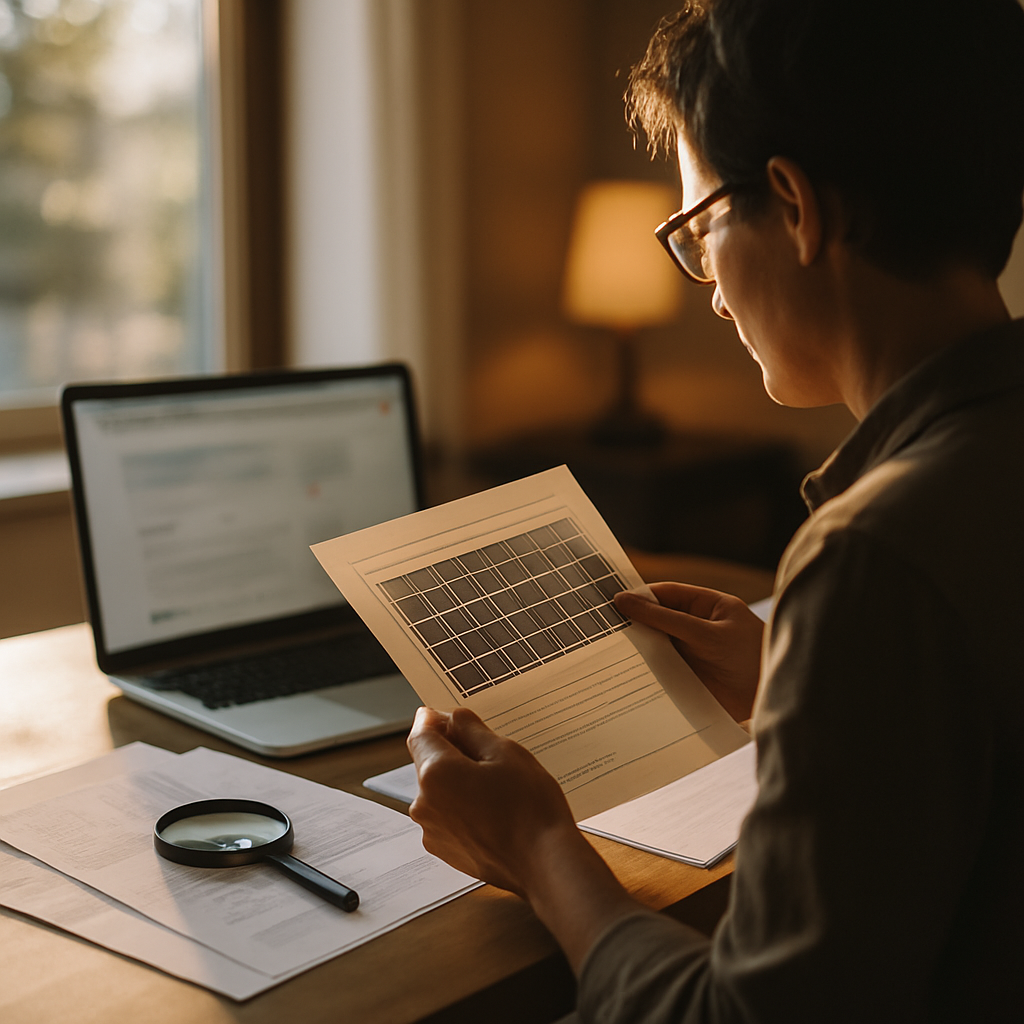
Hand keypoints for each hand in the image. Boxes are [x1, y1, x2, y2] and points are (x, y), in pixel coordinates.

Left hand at [407, 706, 580, 896]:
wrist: (545, 863)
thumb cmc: (530, 808)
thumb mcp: (505, 752)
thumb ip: (472, 730)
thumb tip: (453, 719)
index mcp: (436, 773)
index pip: (421, 734)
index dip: (434, 719)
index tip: (449, 716)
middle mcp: (424, 803)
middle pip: (428, 762)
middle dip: (451, 751)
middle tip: (487, 749)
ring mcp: (432, 831)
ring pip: (438, 790)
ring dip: (457, 780)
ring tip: (496, 784)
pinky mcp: (444, 850)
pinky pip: (446, 815)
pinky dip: (461, 806)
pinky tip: (492, 808)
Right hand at [615, 582, 763, 721]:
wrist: (772, 702)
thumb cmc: (751, 659)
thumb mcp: (707, 634)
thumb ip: (666, 618)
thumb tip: (625, 601)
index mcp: (708, 607)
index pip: (668, 594)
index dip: (642, 596)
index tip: (614, 601)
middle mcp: (698, 629)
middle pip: (659, 621)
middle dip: (635, 624)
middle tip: (604, 628)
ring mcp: (693, 655)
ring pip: (658, 648)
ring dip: (638, 651)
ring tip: (608, 652)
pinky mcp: (689, 680)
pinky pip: (662, 672)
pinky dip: (646, 673)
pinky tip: (626, 675)